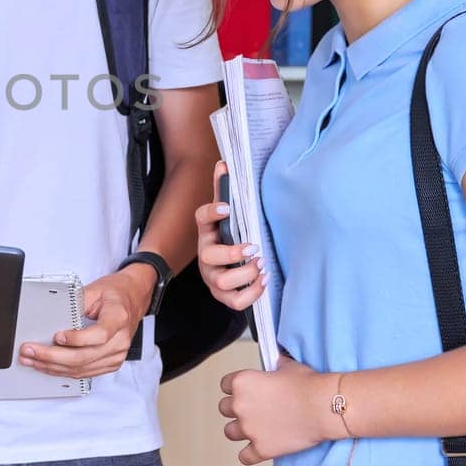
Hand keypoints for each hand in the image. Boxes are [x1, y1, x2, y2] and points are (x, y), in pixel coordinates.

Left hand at [20, 267, 151, 378]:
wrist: (132, 299)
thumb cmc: (114, 293)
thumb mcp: (95, 289)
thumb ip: (76, 303)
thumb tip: (51, 317)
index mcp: (118, 318)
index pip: (99, 335)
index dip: (77, 339)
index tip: (57, 336)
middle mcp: (120, 340)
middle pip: (85, 357)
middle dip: (52, 356)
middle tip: (30, 351)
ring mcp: (117, 355)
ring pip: (82, 369)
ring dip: (53, 367)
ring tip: (32, 361)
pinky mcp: (110, 363)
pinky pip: (85, 373)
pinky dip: (63, 371)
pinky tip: (48, 366)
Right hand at [194, 161, 266, 311]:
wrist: (229, 266)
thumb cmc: (229, 237)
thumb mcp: (227, 215)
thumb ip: (225, 190)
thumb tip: (224, 163)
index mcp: (207, 232)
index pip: (201, 218)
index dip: (212, 212)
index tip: (227, 207)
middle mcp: (206, 256)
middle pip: (210, 257)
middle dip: (233, 254)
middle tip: (253, 248)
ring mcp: (213, 278)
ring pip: (223, 282)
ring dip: (246, 275)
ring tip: (261, 265)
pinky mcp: (223, 296)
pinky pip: (235, 302)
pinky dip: (252, 293)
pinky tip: (264, 280)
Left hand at [218, 354, 338, 464]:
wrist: (323, 407)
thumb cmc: (308, 386)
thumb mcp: (288, 367)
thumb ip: (275, 366)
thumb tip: (276, 364)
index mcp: (242, 382)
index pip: (225, 384)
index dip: (235, 388)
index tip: (245, 391)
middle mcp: (240, 405)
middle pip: (223, 408)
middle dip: (236, 408)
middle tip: (252, 409)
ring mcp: (249, 429)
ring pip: (229, 432)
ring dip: (239, 430)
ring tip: (254, 429)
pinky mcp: (261, 449)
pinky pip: (244, 457)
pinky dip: (249, 455)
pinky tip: (257, 450)